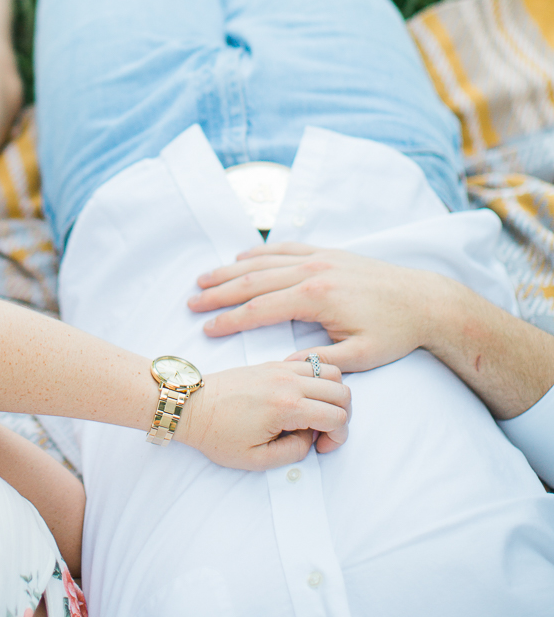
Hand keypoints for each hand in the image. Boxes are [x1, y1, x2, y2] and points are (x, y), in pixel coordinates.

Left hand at [175, 360, 350, 468]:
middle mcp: (288, 381)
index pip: (337, 416)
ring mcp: (281, 368)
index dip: (337, 437)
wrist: (191, 405)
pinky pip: (310, 362)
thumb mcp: (257, 459)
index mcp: (287, 406)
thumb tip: (310, 437)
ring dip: (332, 393)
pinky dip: (317, 379)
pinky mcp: (273, 363)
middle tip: (321, 433)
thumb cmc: (218, 434)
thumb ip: (293, 452)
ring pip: (331, 371)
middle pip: (342, 390)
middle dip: (342, 415)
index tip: (319, 447)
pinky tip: (301, 398)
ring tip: (315, 413)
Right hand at [189, 242, 438, 370]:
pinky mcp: (327, 253)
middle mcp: (312, 271)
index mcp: (316, 298)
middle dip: (220, 292)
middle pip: (254, 280)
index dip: (231, 320)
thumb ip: (321, 361)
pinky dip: (259, 251)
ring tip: (205, 278)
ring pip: (264, 261)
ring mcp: (319, 258)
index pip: (261, 309)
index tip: (207, 330)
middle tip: (192, 301)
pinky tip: (242, 256)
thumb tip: (285, 367)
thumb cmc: (394, 332)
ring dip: (232, 269)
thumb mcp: (360, 356)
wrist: (424, 300)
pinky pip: (285, 248)